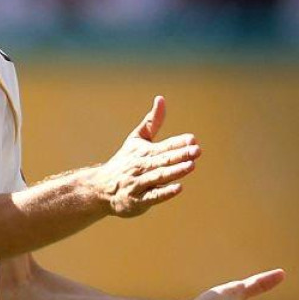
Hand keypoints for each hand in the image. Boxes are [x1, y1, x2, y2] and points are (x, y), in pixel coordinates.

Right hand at [93, 96, 198, 217]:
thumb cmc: (125, 161)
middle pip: (162, 160)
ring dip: (174, 171)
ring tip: (191, 165)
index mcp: (143, 151)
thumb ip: (152, 121)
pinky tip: (178, 188)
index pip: (163, 146)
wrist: (101, 187)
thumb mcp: (136, 139)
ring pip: (158, 176)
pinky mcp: (137, 201)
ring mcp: (138, 184)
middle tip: (197, 150)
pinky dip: (164, 192)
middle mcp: (140, 166)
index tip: (192, 139)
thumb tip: (161, 98)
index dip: (178, 143)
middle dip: (179, 155)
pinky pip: (152, 196)